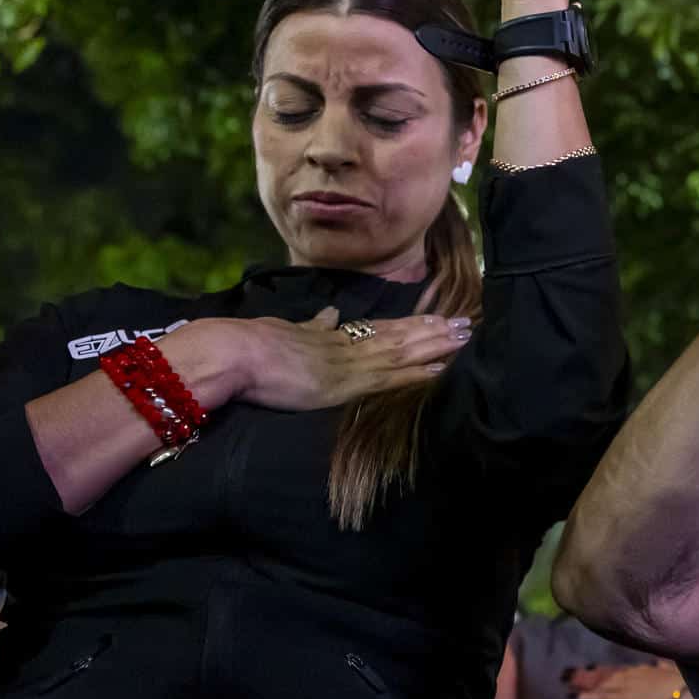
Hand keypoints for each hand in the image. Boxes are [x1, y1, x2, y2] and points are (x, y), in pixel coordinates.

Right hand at [229, 309, 470, 411]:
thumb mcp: (286, 331)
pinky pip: (390, 378)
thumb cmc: (247, 346)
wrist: (232, 352)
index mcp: (331, 335)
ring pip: (402, 351)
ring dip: (435, 345)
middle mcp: (345, 345)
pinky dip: (417, 373)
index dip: (410, 323)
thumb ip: (312, 326)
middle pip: (399, 334)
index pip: (379, 327)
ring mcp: (347, 362)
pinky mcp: (345, 382)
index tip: (436, 316)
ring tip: (464, 338)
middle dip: (433, 329)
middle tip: (466, 322)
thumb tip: (329, 315)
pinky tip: (440, 370)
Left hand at [564, 659, 686, 698]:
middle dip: (586, 674)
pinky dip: (588, 697)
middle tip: (566, 672)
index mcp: (643, 669)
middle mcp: (631, 674)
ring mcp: (627, 686)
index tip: (588, 668)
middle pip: (604, 674)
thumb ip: (665, 666)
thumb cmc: (683, 686)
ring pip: (600, 683)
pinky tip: (574, 698)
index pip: (617, 669)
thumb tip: (659, 661)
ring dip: (582, 683)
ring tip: (565, 681)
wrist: (685, 697)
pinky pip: (603, 698)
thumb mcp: (675, 671)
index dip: (601, 670)